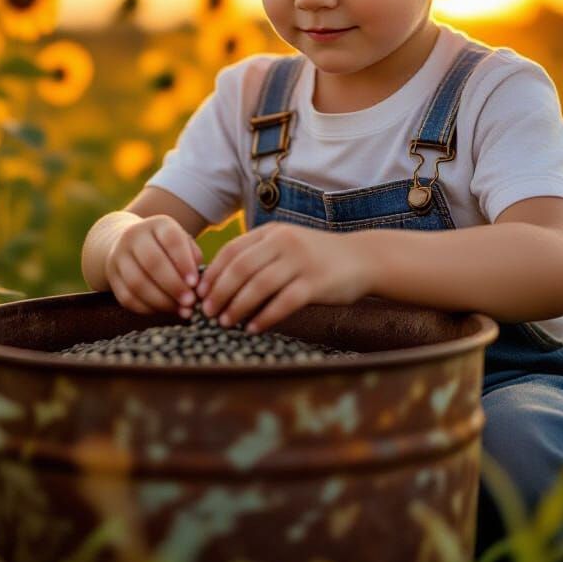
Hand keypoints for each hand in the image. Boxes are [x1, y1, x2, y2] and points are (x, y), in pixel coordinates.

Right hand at [105, 214, 203, 315]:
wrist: (130, 244)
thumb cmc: (167, 247)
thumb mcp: (183, 243)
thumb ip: (193, 258)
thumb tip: (198, 284)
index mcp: (158, 224)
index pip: (172, 240)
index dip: (184, 263)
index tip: (195, 283)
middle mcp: (134, 235)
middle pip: (153, 262)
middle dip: (174, 286)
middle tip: (190, 302)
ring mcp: (119, 255)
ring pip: (137, 283)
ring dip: (161, 301)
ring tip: (180, 310)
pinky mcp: (112, 276)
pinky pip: (127, 297)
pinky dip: (147, 308)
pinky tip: (163, 310)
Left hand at [196, 222, 369, 333]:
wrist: (362, 259)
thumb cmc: (317, 257)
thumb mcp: (286, 245)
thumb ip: (259, 255)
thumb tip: (219, 281)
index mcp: (272, 232)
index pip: (232, 251)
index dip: (212, 274)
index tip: (199, 293)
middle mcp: (284, 242)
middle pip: (240, 268)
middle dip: (220, 292)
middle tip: (208, 312)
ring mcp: (300, 261)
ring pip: (259, 285)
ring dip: (238, 307)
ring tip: (226, 323)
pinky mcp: (316, 283)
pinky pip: (283, 302)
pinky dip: (265, 317)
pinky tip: (253, 328)